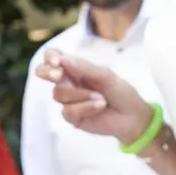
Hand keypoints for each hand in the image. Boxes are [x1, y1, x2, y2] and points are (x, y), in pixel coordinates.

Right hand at [36, 51, 151, 143]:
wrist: (132, 117)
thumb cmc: (120, 92)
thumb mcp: (105, 75)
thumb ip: (84, 67)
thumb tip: (62, 59)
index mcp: (75, 68)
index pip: (53, 57)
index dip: (50, 57)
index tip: (57, 62)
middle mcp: (68, 82)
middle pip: (43, 72)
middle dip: (47, 72)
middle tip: (58, 75)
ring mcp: (68, 100)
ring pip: (58, 93)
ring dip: (80, 94)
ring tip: (101, 98)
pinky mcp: (71, 117)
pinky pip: (68, 110)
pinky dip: (85, 107)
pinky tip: (99, 107)